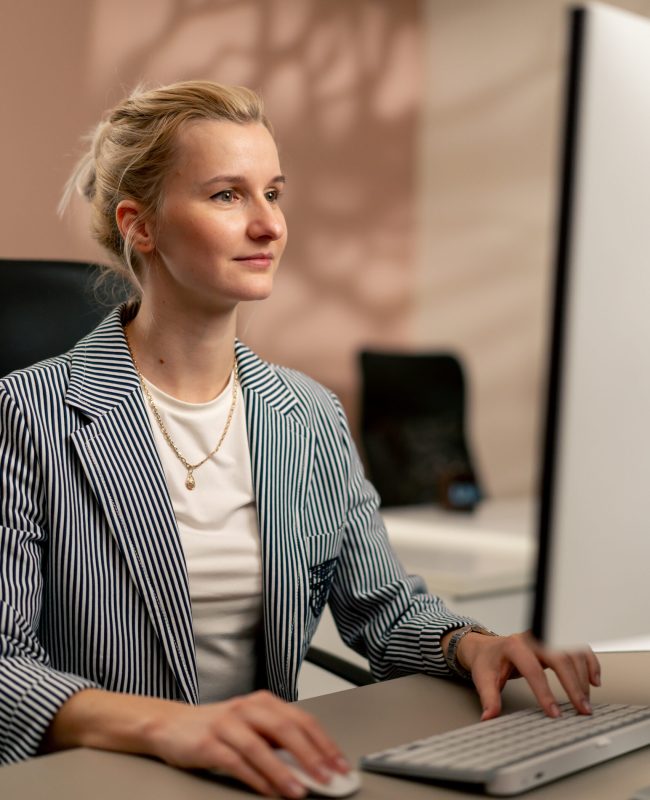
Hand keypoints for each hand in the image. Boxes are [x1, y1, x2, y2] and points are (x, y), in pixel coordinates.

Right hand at [146, 690, 348, 797]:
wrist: (171, 725)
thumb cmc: (218, 727)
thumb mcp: (253, 727)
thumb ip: (279, 742)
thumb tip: (313, 766)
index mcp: (264, 702)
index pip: (303, 720)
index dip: (325, 743)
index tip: (341, 766)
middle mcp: (247, 708)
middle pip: (286, 729)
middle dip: (311, 756)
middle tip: (328, 779)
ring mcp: (226, 724)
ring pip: (260, 747)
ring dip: (283, 772)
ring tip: (299, 792)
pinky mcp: (208, 743)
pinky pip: (235, 761)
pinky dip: (254, 778)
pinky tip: (267, 791)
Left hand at [453, 630, 600, 720]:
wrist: (488, 647)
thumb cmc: (488, 661)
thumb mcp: (483, 678)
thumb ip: (489, 698)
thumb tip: (489, 717)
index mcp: (513, 646)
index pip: (533, 669)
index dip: (544, 692)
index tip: (554, 713)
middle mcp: (532, 638)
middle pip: (559, 657)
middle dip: (573, 684)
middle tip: (582, 709)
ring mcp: (546, 637)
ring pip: (572, 651)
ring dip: (584, 676)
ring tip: (586, 701)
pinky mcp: (555, 641)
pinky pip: (578, 647)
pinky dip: (590, 662)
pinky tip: (594, 681)